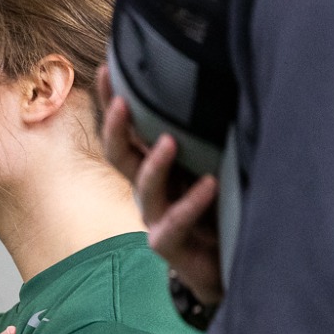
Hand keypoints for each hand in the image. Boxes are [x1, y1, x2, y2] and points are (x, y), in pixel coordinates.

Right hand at [99, 67, 222, 305]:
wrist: (227, 264)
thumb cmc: (220, 209)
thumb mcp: (213, 164)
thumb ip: (206, 136)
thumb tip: (218, 84)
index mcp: (154, 166)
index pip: (126, 129)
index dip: (111, 101)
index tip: (106, 69)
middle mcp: (147, 189)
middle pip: (120, 155)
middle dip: (117, 127)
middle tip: (122, 101)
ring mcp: (155, 217)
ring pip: (143, 188)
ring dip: (154, 164)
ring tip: (169, 142)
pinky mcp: (168, 244)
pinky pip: (174, 222)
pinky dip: (191, 203)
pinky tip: (209, 184)